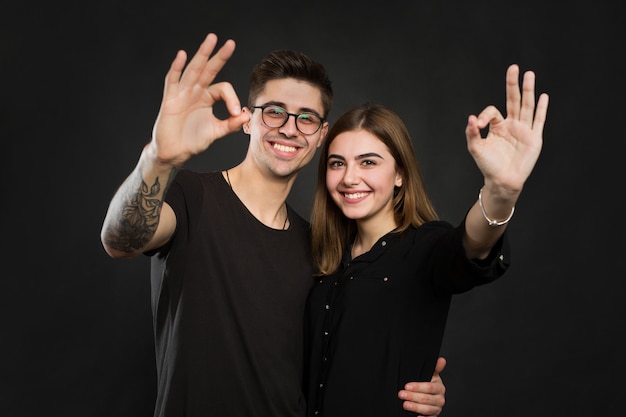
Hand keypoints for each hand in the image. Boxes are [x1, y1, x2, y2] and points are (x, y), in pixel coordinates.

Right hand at [150, 33, 249, 166]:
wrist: (175, 152)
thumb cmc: (193, 141)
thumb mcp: (217, 131)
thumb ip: (231, 124)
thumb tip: (246, 114)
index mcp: (207, 97)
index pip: (223, 88)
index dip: (231, 98)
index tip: (235, 113)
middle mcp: (195, 91)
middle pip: (209, 69)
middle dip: (219, 56)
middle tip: (230, 43)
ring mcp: (182, 93)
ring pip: (193, 69)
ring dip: (202, 54)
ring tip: (211, 39)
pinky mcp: (170, 99)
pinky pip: (172, 80)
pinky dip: (176, 67)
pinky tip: (182, 55)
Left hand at [398, 356, 446, 415]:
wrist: (427, 397)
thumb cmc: (427, 384)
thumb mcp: (430, 374)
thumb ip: (435, 368)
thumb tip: (441, 360)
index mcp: (439, 387)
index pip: (429, 387)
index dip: (418, 387)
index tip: (407, 386)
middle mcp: (440, 399)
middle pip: (426, 398)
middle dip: (413, 396)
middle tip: (401, 394)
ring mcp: (437, 409)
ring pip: (427, 409)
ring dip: (415, 407)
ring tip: (405, 405)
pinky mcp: (433, 416)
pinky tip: (415, 416)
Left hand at [465, 64, 548, 192]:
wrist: (502, 181)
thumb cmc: (488, 166)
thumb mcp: (476, 148)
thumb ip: (472, 133)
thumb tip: (470, 118)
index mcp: (498, 126)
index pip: (492, 111)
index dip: (484, 116)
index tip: (477, 125)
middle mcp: (512, 125)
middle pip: (513, 100)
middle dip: (513, 84)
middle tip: (513, 67)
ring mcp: (524, 130)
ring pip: (527, 106)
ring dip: (528, 90)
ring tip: (529, 74)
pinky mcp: (534, 138)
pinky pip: (538, 121)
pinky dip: (541, 109)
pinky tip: (543, 96)